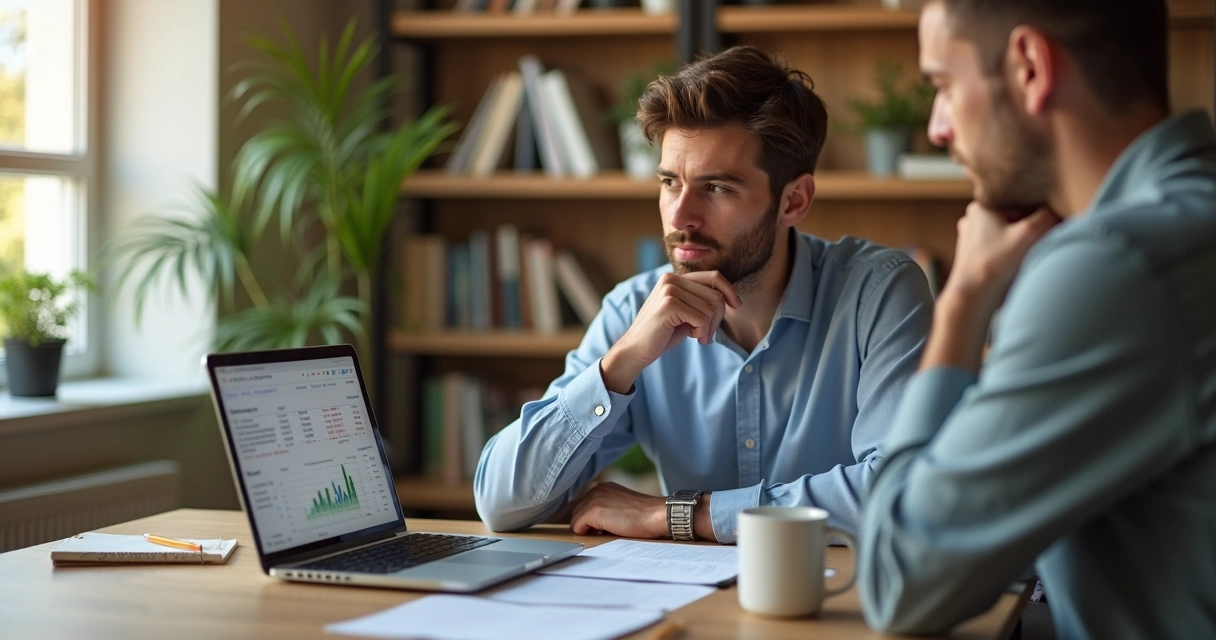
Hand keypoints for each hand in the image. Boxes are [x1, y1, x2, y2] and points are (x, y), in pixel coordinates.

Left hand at [570, 482, 668, 538]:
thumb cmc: (644, 516)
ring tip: (609, 530)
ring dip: (588, 530)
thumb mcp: (621, 505)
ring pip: (575, 520)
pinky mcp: (593, 511)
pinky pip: (577, 528)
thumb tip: (590, 524)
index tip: (600, 527)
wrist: (657, 515)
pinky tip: (606, 532)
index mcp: (603, 487)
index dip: (590, 519)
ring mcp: (593, 499)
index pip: (582, 505)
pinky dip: (588, 534)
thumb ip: (606, 508)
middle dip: (587, 524)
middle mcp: (596, 489)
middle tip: (607, 530)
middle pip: (576, 512)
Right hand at [601, 271, 741, 393]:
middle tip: (706, 334)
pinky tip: (691, 337)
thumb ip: (701, 300)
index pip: (713, 276)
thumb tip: (729, 297)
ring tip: (697, 336)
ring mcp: (669, 290)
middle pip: (715, 294)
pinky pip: (703, 318)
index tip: (736, 305)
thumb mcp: (685, 311)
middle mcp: (671, 279)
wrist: (636, 349)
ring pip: (711, 308)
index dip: (729, 290)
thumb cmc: (663, 333)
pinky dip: (702, 332)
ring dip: (709, 328)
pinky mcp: (669, 305)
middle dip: (718, 318)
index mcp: (674, 278)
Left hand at [922, 203, 1058, 372]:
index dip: (1042, 211)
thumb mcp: (1030, 233)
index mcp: (982, 205)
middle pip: (1018, 217)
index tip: (1052, 224)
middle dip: (1034, 227)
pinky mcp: (978, 256)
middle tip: (1043, 239)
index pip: (1023, 199)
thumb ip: (1050, 214)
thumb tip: (1063, 206)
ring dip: (1026, 241)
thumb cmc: (996, 264)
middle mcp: (975, 218)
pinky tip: (1021, 261)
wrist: (973, 298)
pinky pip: (1004, 247)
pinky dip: (1015, 251)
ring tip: (1031, 252)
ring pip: (1012, 233)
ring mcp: (974, 238)